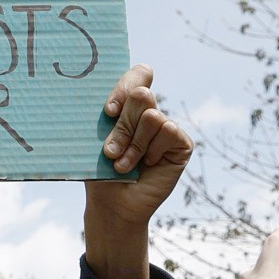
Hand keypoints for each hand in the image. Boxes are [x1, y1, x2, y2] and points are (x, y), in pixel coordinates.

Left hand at [85, 64, 194, 227]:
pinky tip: (148, 165)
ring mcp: (166, 127)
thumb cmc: (100, 171)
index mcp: (129, 105)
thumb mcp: (96, 141)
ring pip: (153, 117)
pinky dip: (152, 151)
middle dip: (123, 126)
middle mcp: (149, 112)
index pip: (140, 74)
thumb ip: (107, 117)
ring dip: (134, 145)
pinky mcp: (182, 143)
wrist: (112, 204)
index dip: (125, 87)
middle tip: (110, 151)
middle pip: (142, 95)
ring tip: (123, 165)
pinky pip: (168, 131)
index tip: (109, 112)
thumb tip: (111, 102)